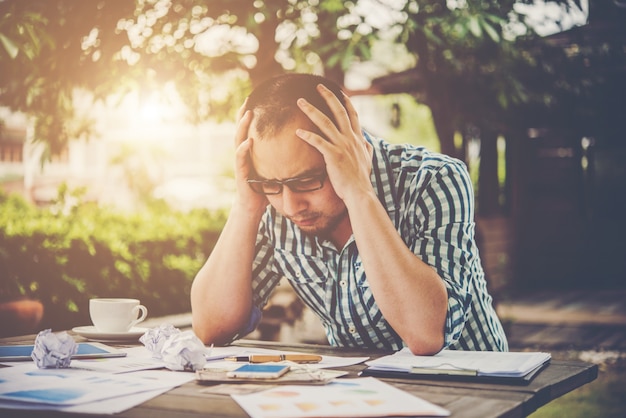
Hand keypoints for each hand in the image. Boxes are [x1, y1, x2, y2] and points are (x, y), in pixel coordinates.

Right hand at [233, 102, 267, 213]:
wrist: (253, 206)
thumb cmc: (264, 186)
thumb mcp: (273, 166)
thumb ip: (278, 155)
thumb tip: (297, 144)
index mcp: (250, 150)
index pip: (250, 128)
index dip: (252, 113)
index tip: (258, 97)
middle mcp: (243, 153)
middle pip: (241, 128)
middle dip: (243, 113)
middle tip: (249, 98)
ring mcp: (240, 162)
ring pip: (238, 139)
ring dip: (242, 126)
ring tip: (248, 113)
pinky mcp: (241, 172)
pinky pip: (241, 158)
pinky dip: (243, 149)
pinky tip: (249, 141)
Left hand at [295, 84, 373, 202]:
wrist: (359, 193)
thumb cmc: (361, 179)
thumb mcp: (368, 161)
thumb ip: (367, 149)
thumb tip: (368, 143)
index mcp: (357, 139)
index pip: (352, 114)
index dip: (345, 101)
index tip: (338, 91)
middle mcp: (350, 139)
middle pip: (338, 112)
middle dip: (328, 97)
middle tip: (318, 86)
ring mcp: (342, 146)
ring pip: (325, 122)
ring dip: (312, 110)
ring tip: (300, 102)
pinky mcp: (333, 155)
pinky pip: (318, 141)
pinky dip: (308, 135)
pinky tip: (298, 131)